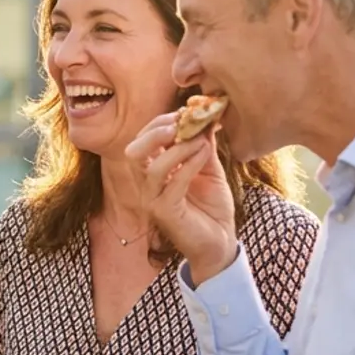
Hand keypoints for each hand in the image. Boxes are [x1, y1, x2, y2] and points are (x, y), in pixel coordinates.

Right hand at [126, 114, 237, 284]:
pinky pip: (172, 183)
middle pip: (134, 150)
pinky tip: (205, 153)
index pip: (142, 141)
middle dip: (156, 132)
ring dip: (177, 147)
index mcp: (153, 172)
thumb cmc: (212, 208)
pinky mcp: (164, 213)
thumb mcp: (209, 169)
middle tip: (182, 123)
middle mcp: (146, 185)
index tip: (188, 112)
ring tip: (200, 140)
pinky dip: (189, 164)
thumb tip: (205, 118)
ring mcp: (152, 200)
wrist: (221, 242)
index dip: (160, 123)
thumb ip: (202, 146)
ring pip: (150, 167)